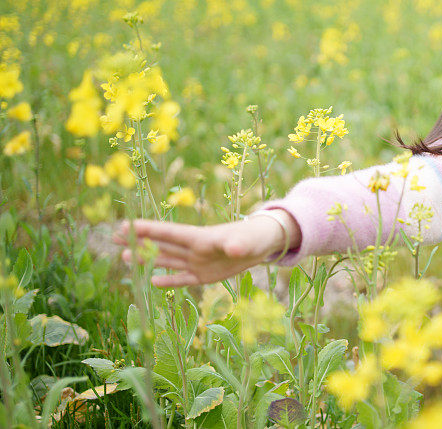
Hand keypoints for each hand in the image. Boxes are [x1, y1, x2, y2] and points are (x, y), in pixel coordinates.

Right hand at [112, 214, 294, 287]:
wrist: (261, 245)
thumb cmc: (253, 237)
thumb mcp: (246, 242)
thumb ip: (237, 245)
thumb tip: (235, 248)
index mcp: (200, 237)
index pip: (169, 233)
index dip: (148, 229)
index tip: (126, 224)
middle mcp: (194, 248)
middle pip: (161, 244)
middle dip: (138, 240)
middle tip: (114, 237)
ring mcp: (197, 262)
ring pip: (167, 260)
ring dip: (147, 259)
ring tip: (124, 257)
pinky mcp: (204, 275)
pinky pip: (182, 279)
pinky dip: (168, 281)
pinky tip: (151, 282)